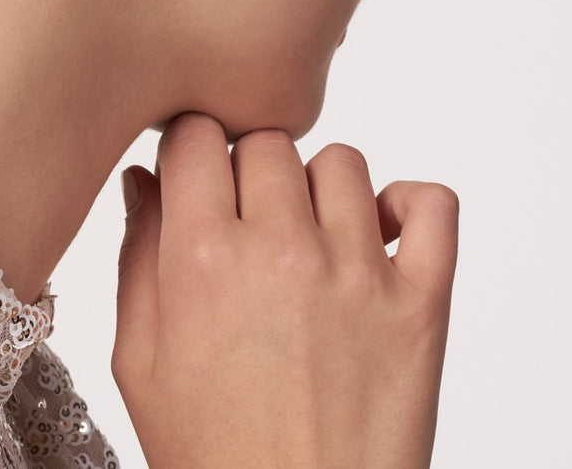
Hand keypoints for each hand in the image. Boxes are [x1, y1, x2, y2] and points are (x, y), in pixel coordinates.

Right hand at [113, 112, 458, 468]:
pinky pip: (432, 202)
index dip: (192, 151)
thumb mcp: (141, 361)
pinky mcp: (421, 303)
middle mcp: (280, 251)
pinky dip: (410, 205)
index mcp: (200, 258)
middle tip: (248, 222)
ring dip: (319, 188)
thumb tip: (143, 178)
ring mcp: (358, 272)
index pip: (198, 135)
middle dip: (249, 169)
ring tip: (309, 240)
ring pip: (341, 161)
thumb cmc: (213, 453)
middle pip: (267, 141)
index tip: (197, 179)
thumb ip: (139, 258)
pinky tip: (378, 237)